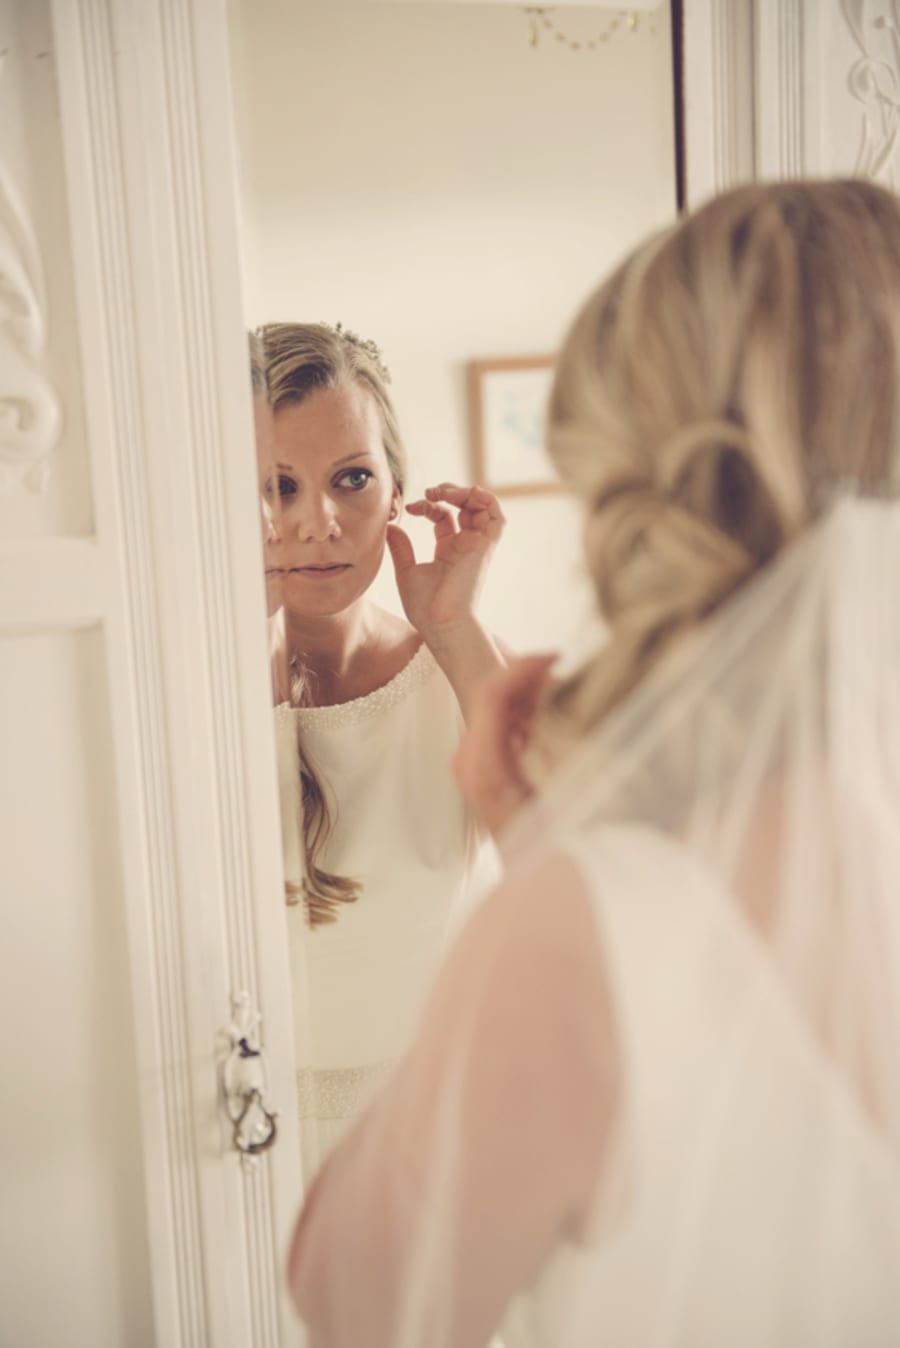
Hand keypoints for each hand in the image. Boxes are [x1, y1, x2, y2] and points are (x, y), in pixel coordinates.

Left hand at [386, 483, 504, 639]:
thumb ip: (401, 548)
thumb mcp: (407, 571)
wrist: (441, 624)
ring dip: (464, 492)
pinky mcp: (485, 546)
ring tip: (443, 492)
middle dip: (448, 492)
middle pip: (464, 507)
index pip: (444, 516)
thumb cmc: (426, 607)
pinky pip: (496, 515)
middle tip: (429, 492)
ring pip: (481, 506)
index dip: (427, 506)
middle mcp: (464, 545)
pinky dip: (485, 499)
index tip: (408, 509)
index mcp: (448, 550)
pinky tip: (465, 493)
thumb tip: (389, 527)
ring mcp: (476, 544)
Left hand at [452, 654, 555, 836]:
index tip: (559, 656)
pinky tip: (557, 709)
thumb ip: (561, 741)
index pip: (493, 693)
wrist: (537, 878)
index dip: (524, 667)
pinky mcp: (485, 766)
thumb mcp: (565, 788)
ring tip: (568, 684)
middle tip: (569, 666)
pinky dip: (529, 708)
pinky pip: (504, 723)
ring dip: (532, 689)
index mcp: (483, 763)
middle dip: (531, 674)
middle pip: (494, 695)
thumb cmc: (553, 839)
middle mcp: (470, 759)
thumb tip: (567, 694)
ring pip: (500, 706)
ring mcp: (474, 762)